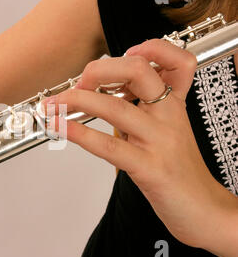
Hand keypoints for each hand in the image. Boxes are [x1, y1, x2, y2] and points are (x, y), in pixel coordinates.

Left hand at [42, 39, 237, 252]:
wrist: (203, 208)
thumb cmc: (178, 168)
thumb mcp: (165, 130)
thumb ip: (141, 109)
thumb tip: (101, 93)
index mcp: (173, 104)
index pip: (176, 59)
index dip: (148, 48)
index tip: (116, 61)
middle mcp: (169, 116)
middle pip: (138, 71)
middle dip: (98, 70)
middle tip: (77, 83)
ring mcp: (160, 141)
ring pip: (116, 107)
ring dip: (76, 101)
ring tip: (53, 104)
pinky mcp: (150, 168)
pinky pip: (110, 146)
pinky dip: (79, 133)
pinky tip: (61, 128)